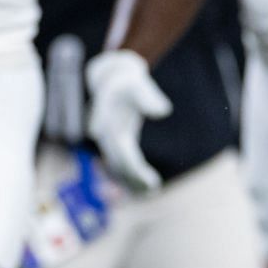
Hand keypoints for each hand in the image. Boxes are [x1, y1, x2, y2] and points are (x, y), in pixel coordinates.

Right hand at [83, 49, 168, 194]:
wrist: (112, 77)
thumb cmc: (127, 80)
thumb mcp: (137, 84)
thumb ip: (148, 97)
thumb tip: (163, 111)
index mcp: (107, 123)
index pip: (121, 151)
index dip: (133, 168)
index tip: (146, 178)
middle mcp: (104, 135)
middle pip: (118, 162)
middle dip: (133, 177)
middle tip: (153, 189)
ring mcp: (107, 139)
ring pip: (117, 166)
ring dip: (131, 180)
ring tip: (151, 190)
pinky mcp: (115, 141)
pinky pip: (120, 162)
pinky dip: (130, 174)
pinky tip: (144, 184)